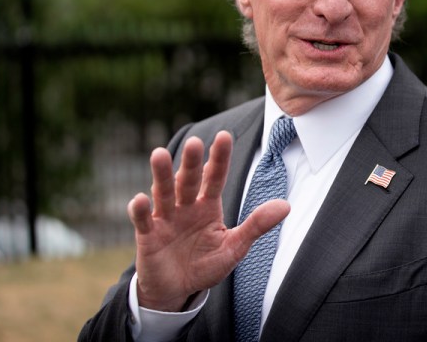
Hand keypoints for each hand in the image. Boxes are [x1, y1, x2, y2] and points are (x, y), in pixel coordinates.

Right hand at [127, 132, 290, 311]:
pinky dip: (140, 210)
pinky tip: (140, 199)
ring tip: (159, 153)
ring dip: (161, 174)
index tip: (225, 136)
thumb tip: (286, 206)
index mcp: (208, 205)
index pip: (215, 177)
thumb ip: (256, 225)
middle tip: (195, 142)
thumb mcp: (234, 247)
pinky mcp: (148, 236)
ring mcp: (165, 218)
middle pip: (188, 180)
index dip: (219, 158)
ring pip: (163, 192)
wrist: (178, 290)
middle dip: (191, 162)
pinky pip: (143, 221)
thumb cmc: (206, 264)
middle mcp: (186, 205)